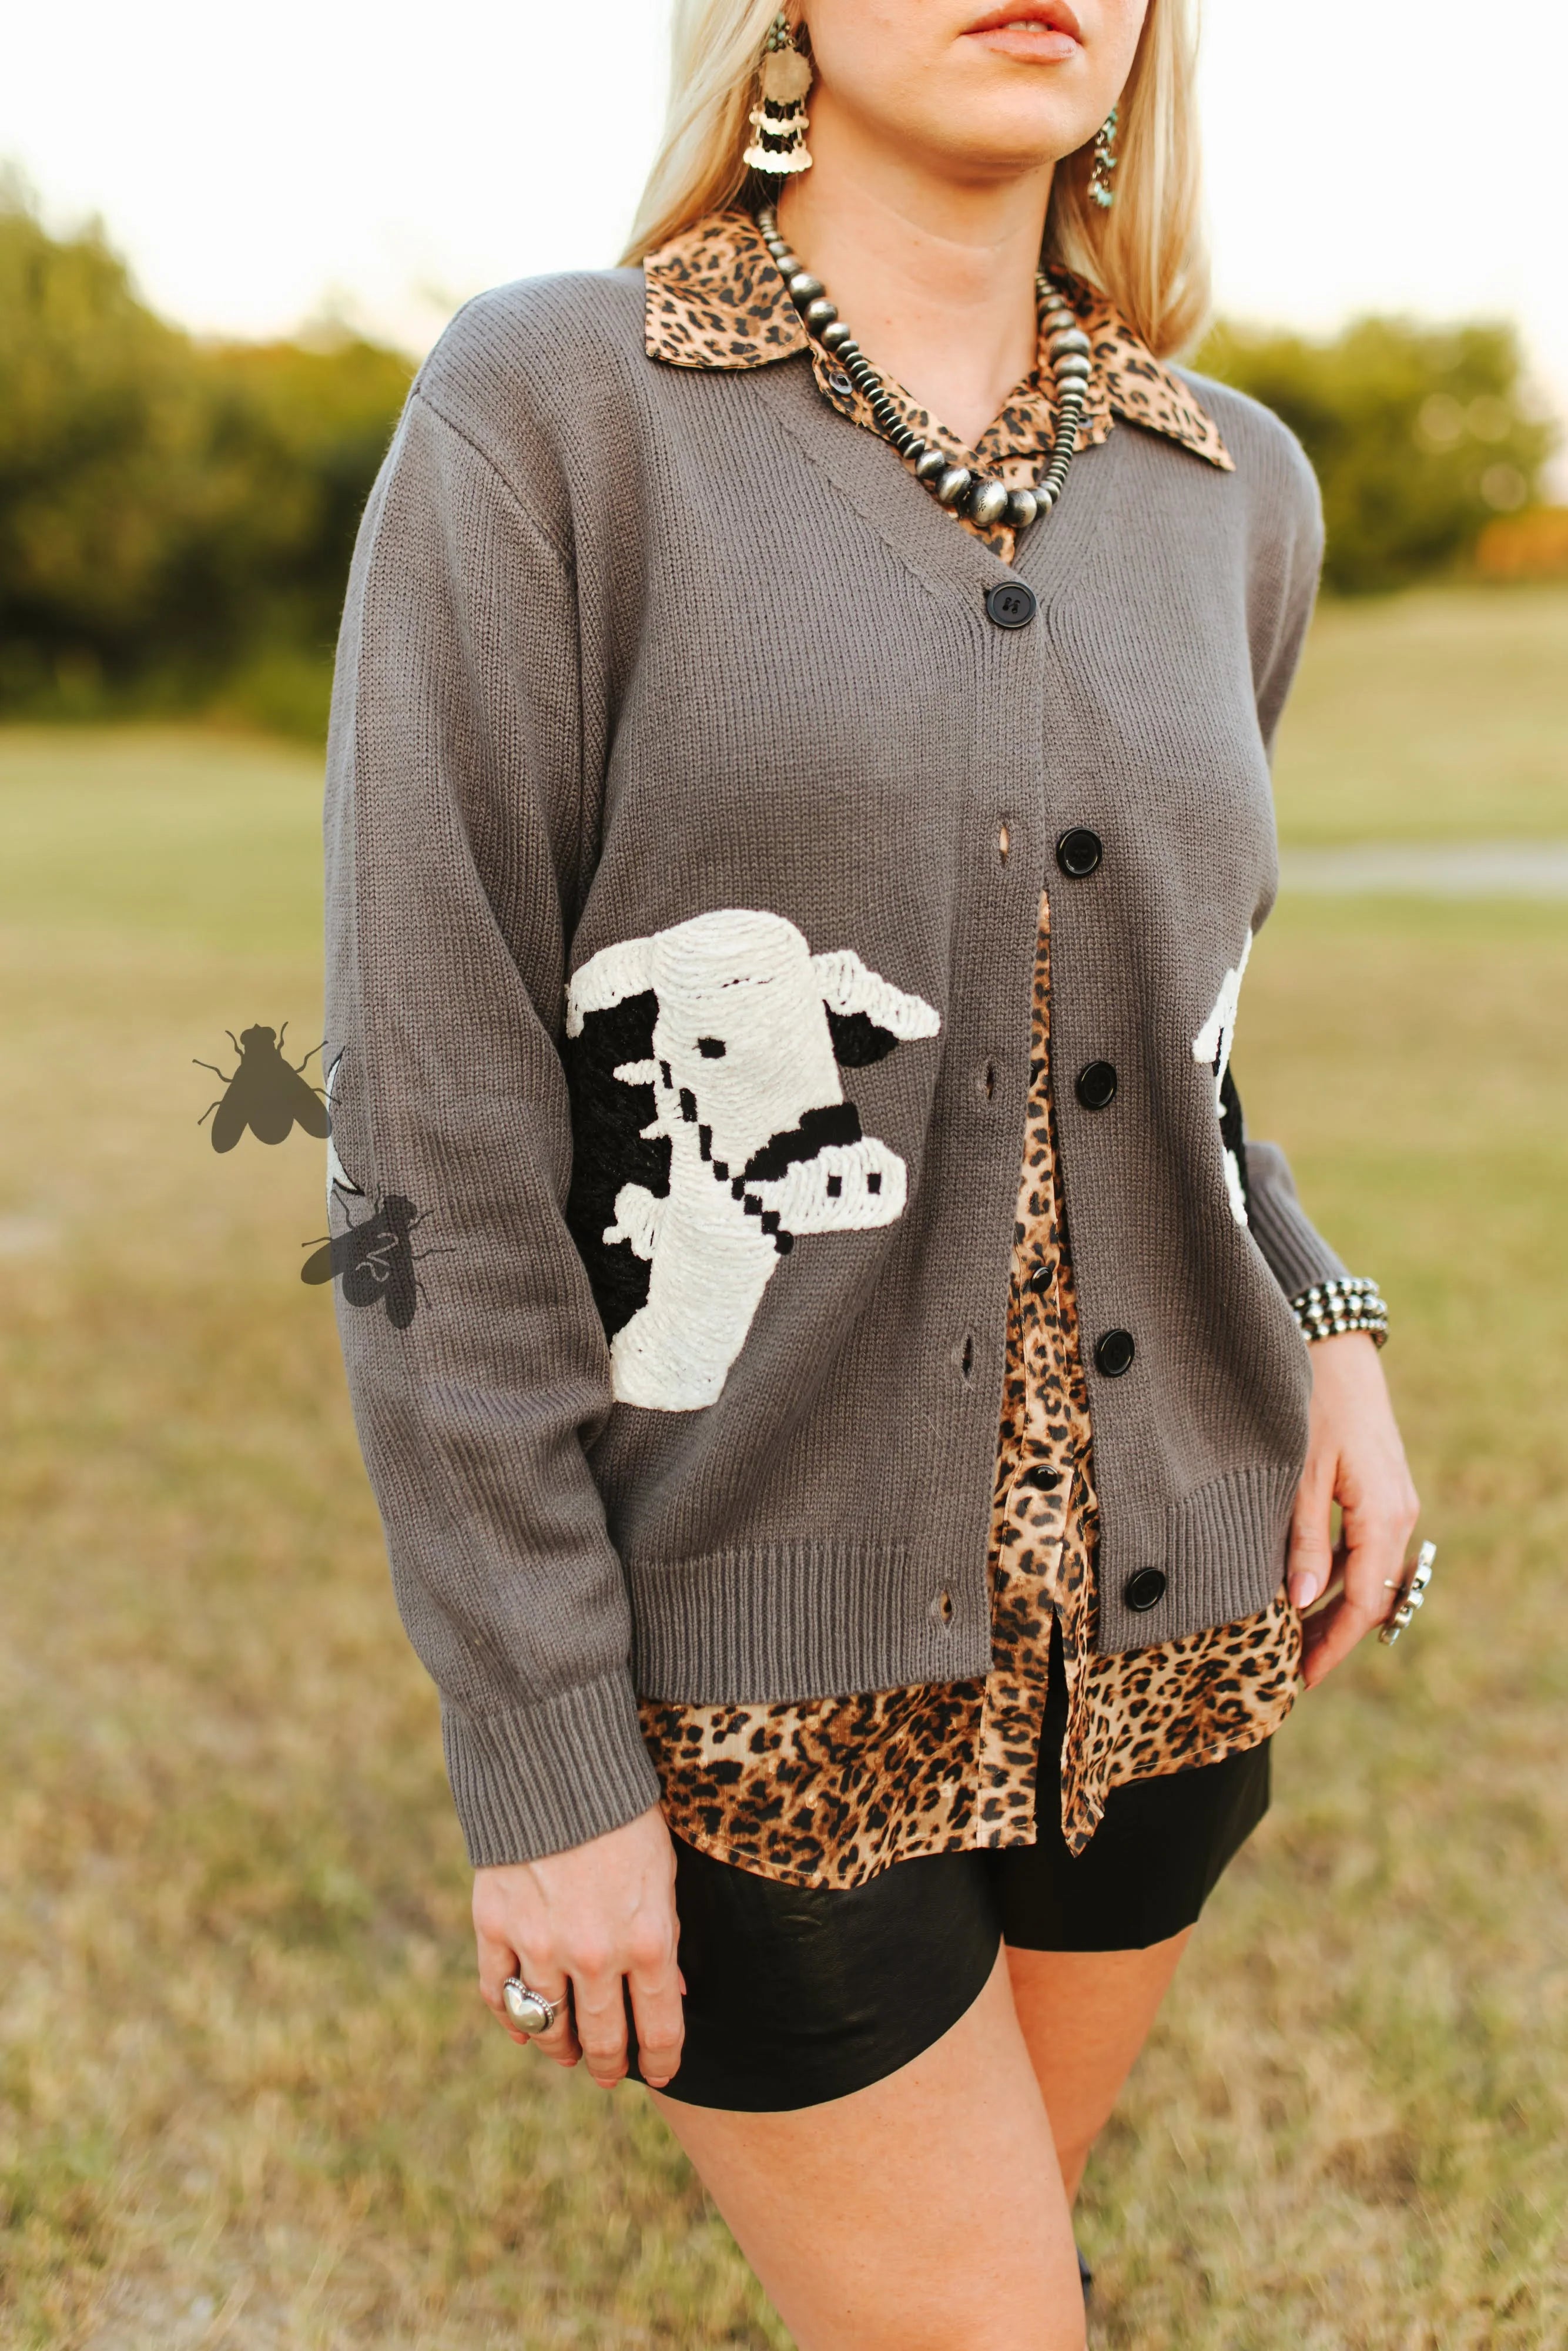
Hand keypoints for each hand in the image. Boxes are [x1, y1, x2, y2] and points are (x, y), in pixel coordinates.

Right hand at [473, 1804, 683, 2088]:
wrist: (560, 1764)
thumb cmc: (625, 1815)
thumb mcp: (664, 1873)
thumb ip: (666, 1935)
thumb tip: (671, 1990)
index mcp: (649, 1941)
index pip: (659, 2030)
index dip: (662, 2061)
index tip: (660, 2073)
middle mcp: (595, 1955)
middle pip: (602, 2040)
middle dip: (607, 2064)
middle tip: (606, 2071)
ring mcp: (540, 1945)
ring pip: (548, 2027)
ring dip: (559, 2047)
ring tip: (566, 2052)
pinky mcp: (495, 1926)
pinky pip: (499, 1995)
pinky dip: (510, 2020)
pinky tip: (522, 2030)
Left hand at [1287, 1331, 1420, 1688]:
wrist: (1336, 1348)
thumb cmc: (1312, 1407)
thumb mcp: (1299, 1478)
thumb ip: (1303, 1542)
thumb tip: (1298, 1604)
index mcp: (1384, 1517)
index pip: (1363, 1603)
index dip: (1332, 1645)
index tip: (1300, 1678)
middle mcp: (1400, 1515)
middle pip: (1370, 1595)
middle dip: (1332, 1633)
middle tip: (1289, 1666)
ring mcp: (1395, 1501)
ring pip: (1368, 1572)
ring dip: (1333, 1604)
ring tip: (1290, 1635)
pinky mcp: (1382, 1489)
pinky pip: (1365, 1546)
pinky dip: (1337, 1571)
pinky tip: (1303, 1584)